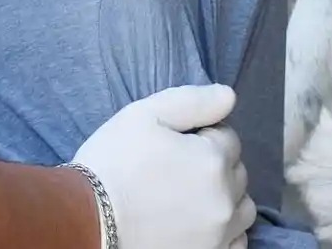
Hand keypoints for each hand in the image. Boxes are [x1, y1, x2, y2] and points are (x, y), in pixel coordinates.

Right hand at [73, 85, 255, 248]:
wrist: (89, 220)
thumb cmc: (113, 163)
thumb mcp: (143, 115)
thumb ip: (192, 101)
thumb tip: (229, 96)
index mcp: (212, 160)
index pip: (228, 137)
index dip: (202, 134)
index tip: (176, 142)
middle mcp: (225, 199)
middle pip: (237, 171)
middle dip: (216, 163)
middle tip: (179, 166)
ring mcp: (220, 234)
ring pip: (243, 208)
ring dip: (226, 196)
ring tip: (193, 195)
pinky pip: (237, 242)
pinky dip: (226, 230)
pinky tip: (201, 222)